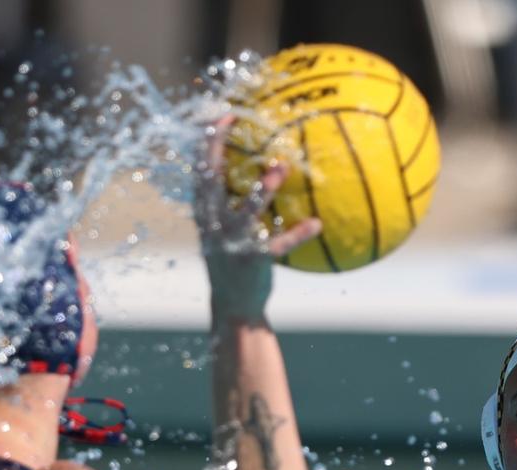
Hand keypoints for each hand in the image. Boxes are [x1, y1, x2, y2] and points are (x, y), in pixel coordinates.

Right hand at [194, 113, 322, 319]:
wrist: (234, 307)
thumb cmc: (235, 261)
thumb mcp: (225, 231)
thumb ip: (231, 203)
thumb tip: (258, 168)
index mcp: (205, 214)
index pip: (199, 171)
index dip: (207, 142)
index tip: (223, 115)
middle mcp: (213, 225)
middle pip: (209, 180)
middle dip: (216, 149)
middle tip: (233, 122)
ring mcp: (232, 243)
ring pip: (245, 211)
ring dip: (262, 188)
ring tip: (281, 167)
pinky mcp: (253, 261)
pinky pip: (278, 244)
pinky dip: (298, 234)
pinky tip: (316, 224)